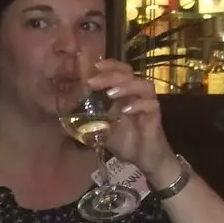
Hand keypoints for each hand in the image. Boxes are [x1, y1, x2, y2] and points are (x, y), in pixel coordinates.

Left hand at [89, 58, 177, 184]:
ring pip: (143, 85)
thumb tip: (68, 111)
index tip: (94, 66)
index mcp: (125, 92)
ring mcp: (148, 103)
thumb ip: (90, 116)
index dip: (110, 65)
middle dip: (110, 75)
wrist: (144, 157)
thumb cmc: (124, 139)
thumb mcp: (102, 126)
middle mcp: (137, 93)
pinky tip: (126, 110)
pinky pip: (151, 104)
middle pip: (129, 74)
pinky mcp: (155, 116)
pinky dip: (138, 105)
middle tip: (93, 82)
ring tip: (110, 94)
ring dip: (126, 87)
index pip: (120, 71)